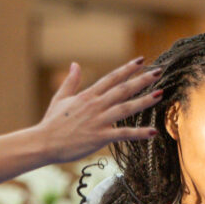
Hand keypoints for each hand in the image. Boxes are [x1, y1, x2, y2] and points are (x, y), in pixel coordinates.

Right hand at [33, 58, 162, 162]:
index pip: (111, 78)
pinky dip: (138, 133)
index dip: (127, 69)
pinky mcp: (100, 136)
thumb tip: (75, 64)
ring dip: (144, 101)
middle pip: (123, 89)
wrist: (43, 142)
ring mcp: (99, 120)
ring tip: (160, 94)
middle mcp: (95, 105)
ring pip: (126, 108)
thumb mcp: (61, 98)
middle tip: (159, 71)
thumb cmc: (51, 123)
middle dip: (142, 80)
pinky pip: (123, 134)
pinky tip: (153, 132)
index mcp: (88, 95)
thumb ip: (71, 81)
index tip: (141, 61)